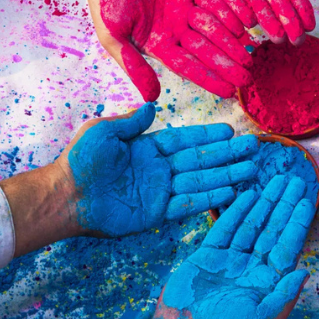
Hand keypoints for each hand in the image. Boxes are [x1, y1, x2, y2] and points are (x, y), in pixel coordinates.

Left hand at [55, 102, 259, 237]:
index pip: (185, 140)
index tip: (230, 131)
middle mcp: (159, 169)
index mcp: (147, 148)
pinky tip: (229, 193)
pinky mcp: (156, 213)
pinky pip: (187, 205)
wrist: (66, 196)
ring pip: (200, 181)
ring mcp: (159, 191)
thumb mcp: (104, 130)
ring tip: (250, 170)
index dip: (208, 136)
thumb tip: (152, 105)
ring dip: (225, 176)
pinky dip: (208, 200)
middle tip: (252, 149)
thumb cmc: (80, 160)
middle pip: (200, 160)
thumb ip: (132, 121)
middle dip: (227, 155)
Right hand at [85, 0, 251, 100]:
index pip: (189, 67)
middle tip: (248, 78)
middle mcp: (177, 30)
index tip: (229, 92)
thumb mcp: (112, 36)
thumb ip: (133, 65)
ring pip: (214, 26)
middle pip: (207, 50)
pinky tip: (245, 20)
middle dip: (227, 64)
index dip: (209, 79)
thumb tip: (153, 98)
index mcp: (160, 45)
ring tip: (250, 52)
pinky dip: (228, 9)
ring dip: (232, 40)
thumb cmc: (104, 1)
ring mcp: (186, 8)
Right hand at [154, 175, 315, 318]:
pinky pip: (224, 229)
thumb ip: (284, 293)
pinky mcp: (207, 256)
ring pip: (250, 225)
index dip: (297, 224)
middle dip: (284, 206)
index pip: (287, 247)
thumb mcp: (262, 315)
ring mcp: (229, 260)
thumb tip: (304, 271)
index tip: (306, 201)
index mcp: (267, 282)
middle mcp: (251, 268)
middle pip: (272, 231)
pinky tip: (247, 194)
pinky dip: (235, 211)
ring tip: (276, 181)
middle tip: (294, 181)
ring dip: (264, 203)